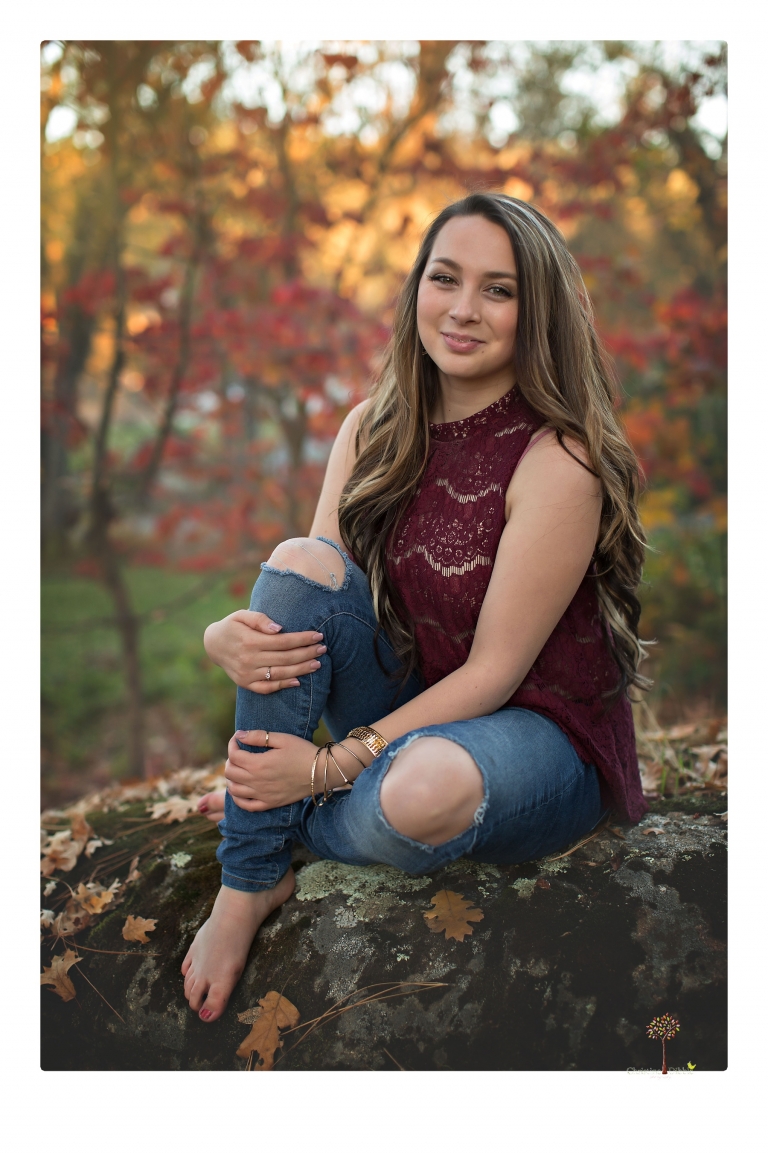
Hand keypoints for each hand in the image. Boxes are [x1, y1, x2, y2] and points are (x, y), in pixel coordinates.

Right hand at [203, 610, 326, 691]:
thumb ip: (260, 619)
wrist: (213, 644)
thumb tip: (280, 629)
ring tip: (317, 664)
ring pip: (280, 674)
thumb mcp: (241, 615)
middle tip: (323, 649)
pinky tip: (298, 681)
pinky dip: (283, 685)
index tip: (318, 636)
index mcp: (249, 641)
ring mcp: (247, 674)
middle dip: (307, 653)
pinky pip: (267, 688)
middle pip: (285, 658)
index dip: (302, 639)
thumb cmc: (232, 626)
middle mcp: (249, 659)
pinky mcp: (245, 684)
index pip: (283, 641)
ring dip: (301, 670)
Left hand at [224, 731, 328, 810]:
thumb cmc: (303, 752)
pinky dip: (237, 799)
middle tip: (239, 754)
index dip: (232, 744)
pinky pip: (246, 805)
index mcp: (259, 764)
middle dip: (230, 760)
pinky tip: (241, 790)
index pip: (233, 755)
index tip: (238, 739)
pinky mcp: (269, 804)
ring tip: (239, 770)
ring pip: (234, 790)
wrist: (321, 772)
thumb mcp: (282, 739)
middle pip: (230, 772)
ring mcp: (262, 795)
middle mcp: (257, 781)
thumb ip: (258, 736)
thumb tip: (240, 734)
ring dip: (231, 779)